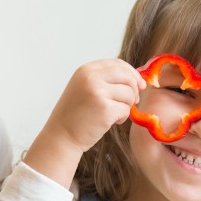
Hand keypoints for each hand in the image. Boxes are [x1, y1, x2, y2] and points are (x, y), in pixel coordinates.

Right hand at [25, 59, 144, 186]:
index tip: (138, 85)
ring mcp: (98, 92)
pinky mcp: (105, 109)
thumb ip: (105, 79)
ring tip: (114, 114)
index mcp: (86, 70)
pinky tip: (111, 122)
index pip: (118, 63)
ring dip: (127, 106)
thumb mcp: (85, 88)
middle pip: (127, 77)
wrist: (61, 136)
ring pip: (129, 93)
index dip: (132, 73)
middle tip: (132, 102)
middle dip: (134, 90)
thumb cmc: (76, 115)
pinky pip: (126, 109)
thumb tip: (138, 80)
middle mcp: (91, 77)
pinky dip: (122, 117)